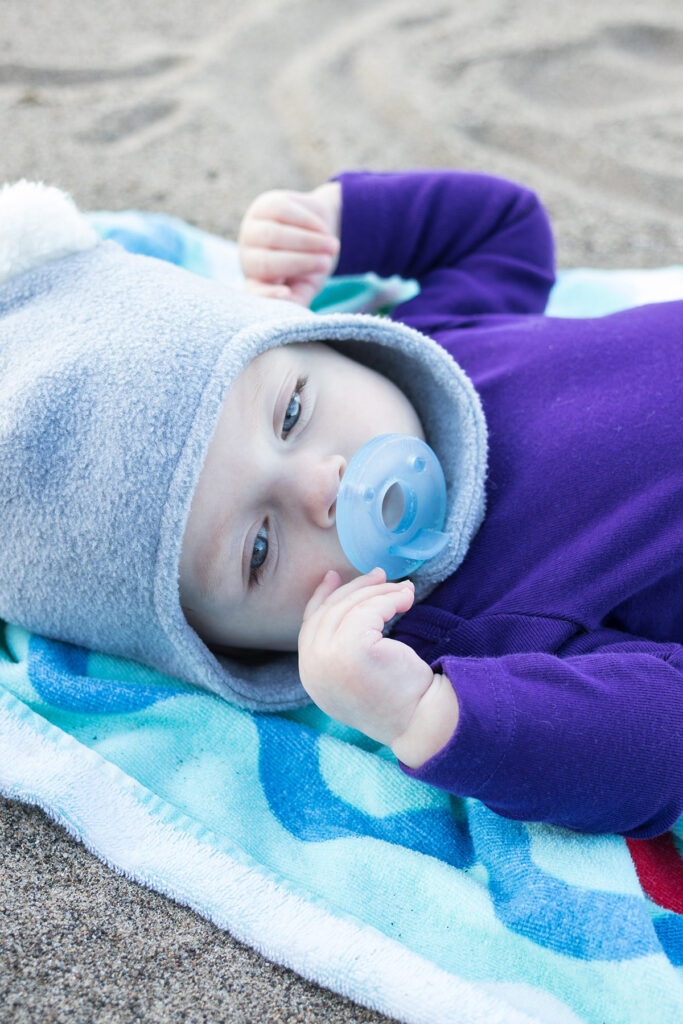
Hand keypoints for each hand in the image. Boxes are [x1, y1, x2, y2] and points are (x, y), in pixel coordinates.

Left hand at [238, 182, 340, 306]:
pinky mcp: (264, 205)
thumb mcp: (307, 286)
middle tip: (328, 262)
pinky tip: (323, 229)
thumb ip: (298, 299)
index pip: (254, 292)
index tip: (285, 293)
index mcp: (257, 282)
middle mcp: (248, 256)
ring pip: (273, 234)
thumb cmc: (312, 266)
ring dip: (307, 240)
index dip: (267, 294)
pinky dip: (307, 221)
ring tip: (332, 246)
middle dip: (301, 261)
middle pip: (267, 261)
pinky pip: (282, 212)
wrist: (320, 231)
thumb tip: (292, 307)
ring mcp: (252, 228)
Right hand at [297, 567, 434, 747]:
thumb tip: (347, 599)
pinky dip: (390, 599)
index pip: (309, 625)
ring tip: (405, 590)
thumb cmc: (398, 700)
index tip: (333, 576)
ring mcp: (328, 658)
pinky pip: (370, 609)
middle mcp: (312, 668)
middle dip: (355, 588)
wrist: (420, 722)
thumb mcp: (356, 675)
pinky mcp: (352, 648)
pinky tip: (407, 599)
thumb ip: (341, 647)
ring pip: (350, 607)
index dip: (321, 597)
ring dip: (380, 592)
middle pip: (329, 611)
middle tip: (380, 575)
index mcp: (311, 676)